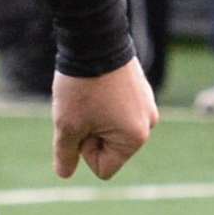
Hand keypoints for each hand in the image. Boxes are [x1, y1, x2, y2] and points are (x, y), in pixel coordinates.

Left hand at [54, 58, 157, 179]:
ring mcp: (147, 105)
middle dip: (92, 133)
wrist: (94, 40)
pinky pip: (119, 110)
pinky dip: (104, 104)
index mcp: (135, 138)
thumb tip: (64, 174)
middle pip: (110, 148)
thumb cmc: (82, 87)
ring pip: (113, 128)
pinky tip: (97, 86)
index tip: (82, 125)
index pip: (104, 168)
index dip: (85, 151)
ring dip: (96, 119)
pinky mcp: (142, 89)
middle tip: (84, 107)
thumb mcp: (67, 126)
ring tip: (90, 95)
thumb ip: (66, 155)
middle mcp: (148, 124)